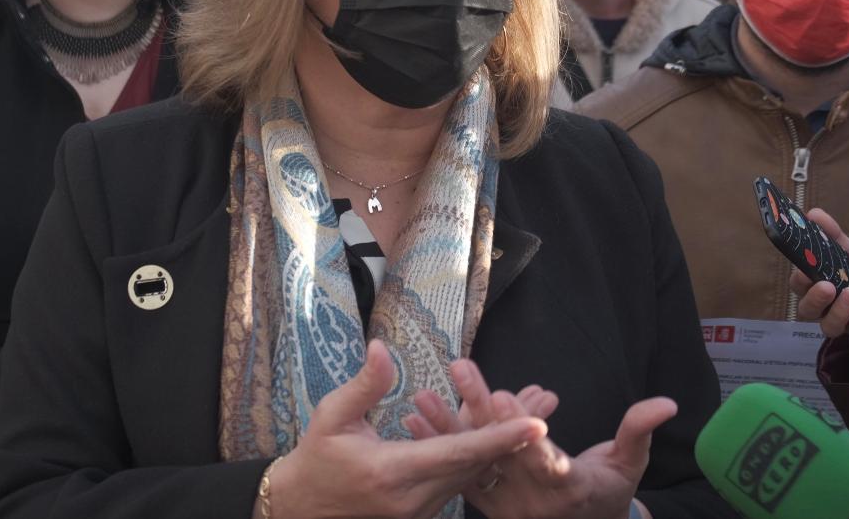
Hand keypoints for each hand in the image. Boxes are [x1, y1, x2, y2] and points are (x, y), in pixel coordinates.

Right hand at [260, 341, 547, 518]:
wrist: (301, 508)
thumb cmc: (316, 457)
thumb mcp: (332, 415)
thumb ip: (365, 385)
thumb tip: (381, 347)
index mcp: (391, 471)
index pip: (456, 452)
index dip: (499, 438)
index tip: (536, 425)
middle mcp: (412, 498)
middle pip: (476, 464)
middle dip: (515, 436)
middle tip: (547, 403)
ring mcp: (418, 511)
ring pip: (471, 476)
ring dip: (503, 447)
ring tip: (533, 416)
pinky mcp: (420, 515)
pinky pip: (457, 483)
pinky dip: (480, 458)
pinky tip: (499, 436)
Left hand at [408, 359, 675, 518]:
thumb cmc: (608, 491)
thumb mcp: (629, 464)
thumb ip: (639, 432)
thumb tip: (666, 403)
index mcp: (565, 486)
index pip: (541, 456)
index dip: (521, 428)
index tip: (504, 397)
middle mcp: (529, 498)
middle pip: (500, 450)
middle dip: (477, 408)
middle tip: (460, 369)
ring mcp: (504, 503)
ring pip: (472, 463)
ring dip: (445, 429)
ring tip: (421, 398)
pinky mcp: (486, 503)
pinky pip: (457, 473)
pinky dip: (436, 447)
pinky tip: (412, 419)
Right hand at [788, 208, 848, 360]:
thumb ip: (833, 236)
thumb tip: (814, 213)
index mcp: (815, 287)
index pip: (798, 285)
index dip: (799, 279)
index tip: (805, 269)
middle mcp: (822, 309)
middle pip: (806, 310)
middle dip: (815, 299)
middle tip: (828, 286)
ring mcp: (841, 326)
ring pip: (829, 327)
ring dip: (840, 311)